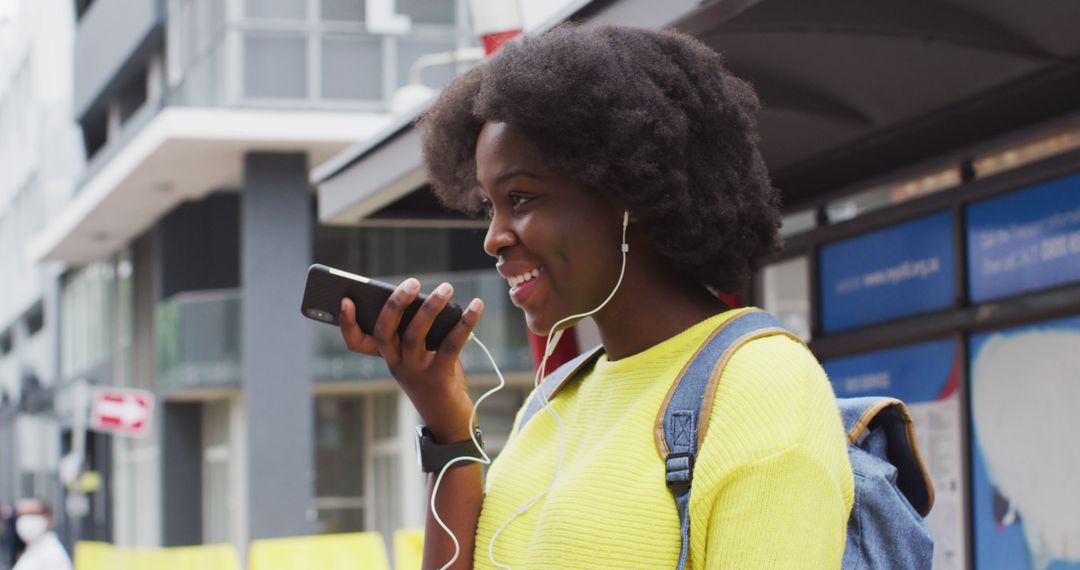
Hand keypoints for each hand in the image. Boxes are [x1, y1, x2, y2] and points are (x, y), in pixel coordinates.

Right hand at [339, 278, 483, 440]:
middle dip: (396, 303)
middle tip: (412, 282)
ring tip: (446, 287)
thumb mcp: (421, 354)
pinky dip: (465, 322)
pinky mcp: (439, 378)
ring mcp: (415, 372)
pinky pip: (450, 344)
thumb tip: (434, 298)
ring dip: (431, 307)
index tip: (346, 300)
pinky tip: (476, 306)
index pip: (356, 342)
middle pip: (385, 330)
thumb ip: (421, 329)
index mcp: (387, 356)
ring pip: (415, 334)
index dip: (346, 323)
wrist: (449, 419)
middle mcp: (396, 364)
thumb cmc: (435, 378)